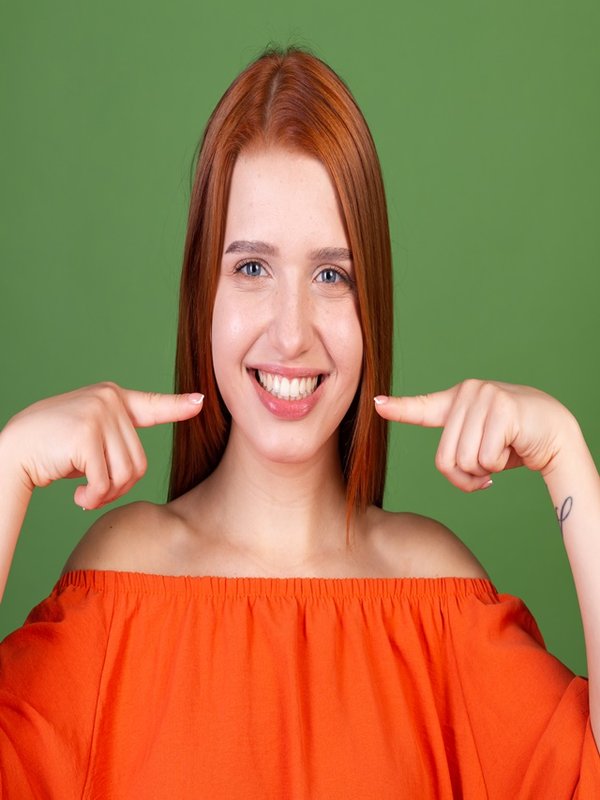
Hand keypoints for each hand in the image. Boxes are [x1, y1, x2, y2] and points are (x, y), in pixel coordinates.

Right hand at [1, 382, 203, 508]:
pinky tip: (77, 496)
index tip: (200, 402)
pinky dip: (94, 498)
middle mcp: (109, 399)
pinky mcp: (87, 434)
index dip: (177, 406)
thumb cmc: (51, 448)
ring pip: (126, 473)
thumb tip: (136, 466)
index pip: (151, 404)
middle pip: (139, 461)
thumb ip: (115, 438)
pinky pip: (106, 481)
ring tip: (86, 494)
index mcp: (112, 397)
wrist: (11, 450)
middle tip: (93, 491)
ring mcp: (99, 413)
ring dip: (107, 495)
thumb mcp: (89, 436)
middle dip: (119, 486)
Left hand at [374, 378, 578, 491]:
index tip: (377, 404)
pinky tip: (515, 447)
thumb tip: (449, 466)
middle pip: (445, 458)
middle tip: (487, 473)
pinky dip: (500, 464)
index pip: (422, 407)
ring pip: (465, 460)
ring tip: (502, 455)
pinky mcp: (502, 408)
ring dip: (484, 471)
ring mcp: (485, 396)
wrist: (555, 434)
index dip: (399, 409)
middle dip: (465, 477)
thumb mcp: (478, 446)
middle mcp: (467, 392)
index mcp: (457, 400)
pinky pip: (486, 458)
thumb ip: (458, 453)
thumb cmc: (513, 443)